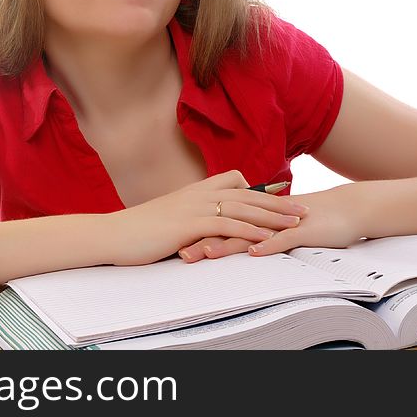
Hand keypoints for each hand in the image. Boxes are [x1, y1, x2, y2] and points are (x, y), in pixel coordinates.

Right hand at [105, 170, 307, 265]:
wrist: (113, 234)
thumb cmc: (137, 230)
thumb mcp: (168, 217)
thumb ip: (189, 216)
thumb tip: (203, 223)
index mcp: (194, 190)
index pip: (233, 180)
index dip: (258, 188)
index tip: (281, 194)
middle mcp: (198, 194)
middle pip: (248, 193)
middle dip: (278, 201)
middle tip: (303, 208)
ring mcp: (194, 208)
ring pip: (243, 207)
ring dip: (272, 215)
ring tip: (296, 222)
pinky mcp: (189, 224)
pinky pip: (226, 224)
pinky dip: (250, 230)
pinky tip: (267, 237)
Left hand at [180, 184, 363, 260]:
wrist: (348, 208)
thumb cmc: (312, 218)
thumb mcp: (278, 224)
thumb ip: (256, 229)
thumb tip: (231, 241)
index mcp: (256, 214)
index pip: (223, 222)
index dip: (200, 232)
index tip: (177, 243)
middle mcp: (265, 216)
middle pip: (229, 228)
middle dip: (204, 240)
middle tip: (181, 252)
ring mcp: (282, 223)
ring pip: (250, 233)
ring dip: (227, 244)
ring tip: (206, 254)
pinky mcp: (302, 231)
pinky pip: (283, 239)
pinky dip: (267, 245)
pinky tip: (253, 253)